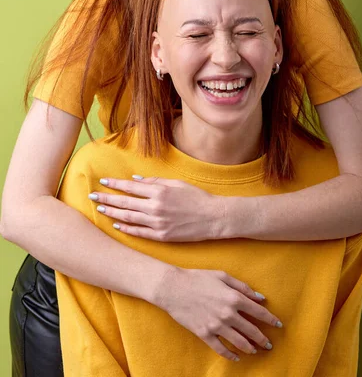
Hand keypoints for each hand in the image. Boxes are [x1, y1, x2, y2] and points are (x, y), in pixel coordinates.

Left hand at [90, 176, 226, 240]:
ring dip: (112, 213)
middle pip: (125, 202)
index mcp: (159, 191)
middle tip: (92, 196)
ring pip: (128, 218)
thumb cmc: (197, 197)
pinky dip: (126, 229)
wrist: (214, 217)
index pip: (130, 187)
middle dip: (107, 199)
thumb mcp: (177, 184)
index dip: (115, 184)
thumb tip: (134, 180)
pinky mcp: (162, 236)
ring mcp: (158, 223)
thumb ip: (154, 182)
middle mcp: (155, 207)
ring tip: (99, 210)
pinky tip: (116, 225)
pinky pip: (139, 233)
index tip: (102, 182)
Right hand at [154, 266, 281, 360]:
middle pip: (251, 330)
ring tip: (255, 350)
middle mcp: (228, 314)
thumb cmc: (198, 278)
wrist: (173, 287)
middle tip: (269, 344)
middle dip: (262, 338)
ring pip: (239, 342)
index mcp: (233, 297)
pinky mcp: (205, 334)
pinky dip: (231, 355)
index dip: (270, 319)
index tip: (278, 324)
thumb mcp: (222, 276)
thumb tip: (260, 297)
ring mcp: (216, 326)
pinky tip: (237, 357)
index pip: (258, 312)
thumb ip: (242, 287)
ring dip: (250, 348)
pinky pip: (221, 349)